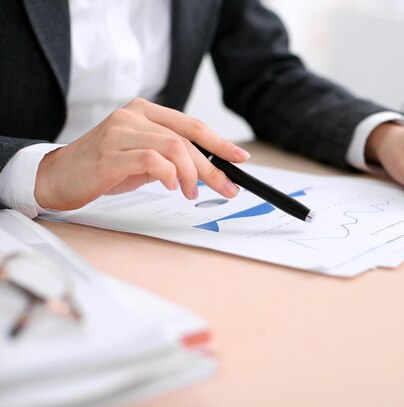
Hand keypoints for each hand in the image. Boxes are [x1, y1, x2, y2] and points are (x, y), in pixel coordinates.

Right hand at [35, 98, 249, 210]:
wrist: (56, 177)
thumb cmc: (102, 167)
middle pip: (187, 139)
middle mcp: (132, 115)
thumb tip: (208, 170)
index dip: (220, 142)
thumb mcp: (142, 158)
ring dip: (192, 175)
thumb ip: (170, 156)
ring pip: (174, 148)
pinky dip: (170, 175)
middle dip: (213, 166)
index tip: (239, 158)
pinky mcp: (110, 154)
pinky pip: (153, 160)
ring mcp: (120, 132)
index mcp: (144, 111)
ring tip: (191, 192)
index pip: (191, 124)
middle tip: (227, 187)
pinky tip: (172, 186)